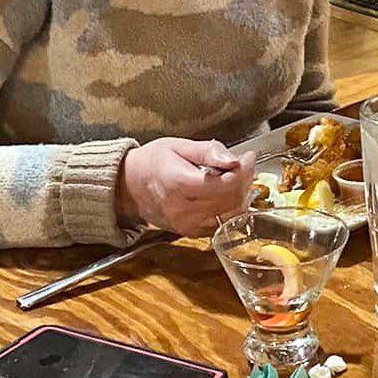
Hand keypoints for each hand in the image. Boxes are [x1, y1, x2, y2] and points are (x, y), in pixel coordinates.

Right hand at [116, 138, 254, 236]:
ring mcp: (187, 224)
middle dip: (244, 181)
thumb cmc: (154, 162)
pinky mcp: (190, 232)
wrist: (130, 186)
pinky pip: (222, 224)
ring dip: (240, 196)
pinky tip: (224, 194)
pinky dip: (230, 209)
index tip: (247, 157)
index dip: (244, 170)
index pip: (227, 184)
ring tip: (233, 178)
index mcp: (180, 184)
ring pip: (231, 215)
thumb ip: (209, 152)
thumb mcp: (180, 146)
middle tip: (242, 165)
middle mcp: (183, 209)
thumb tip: (234, 160)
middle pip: (232, 200)